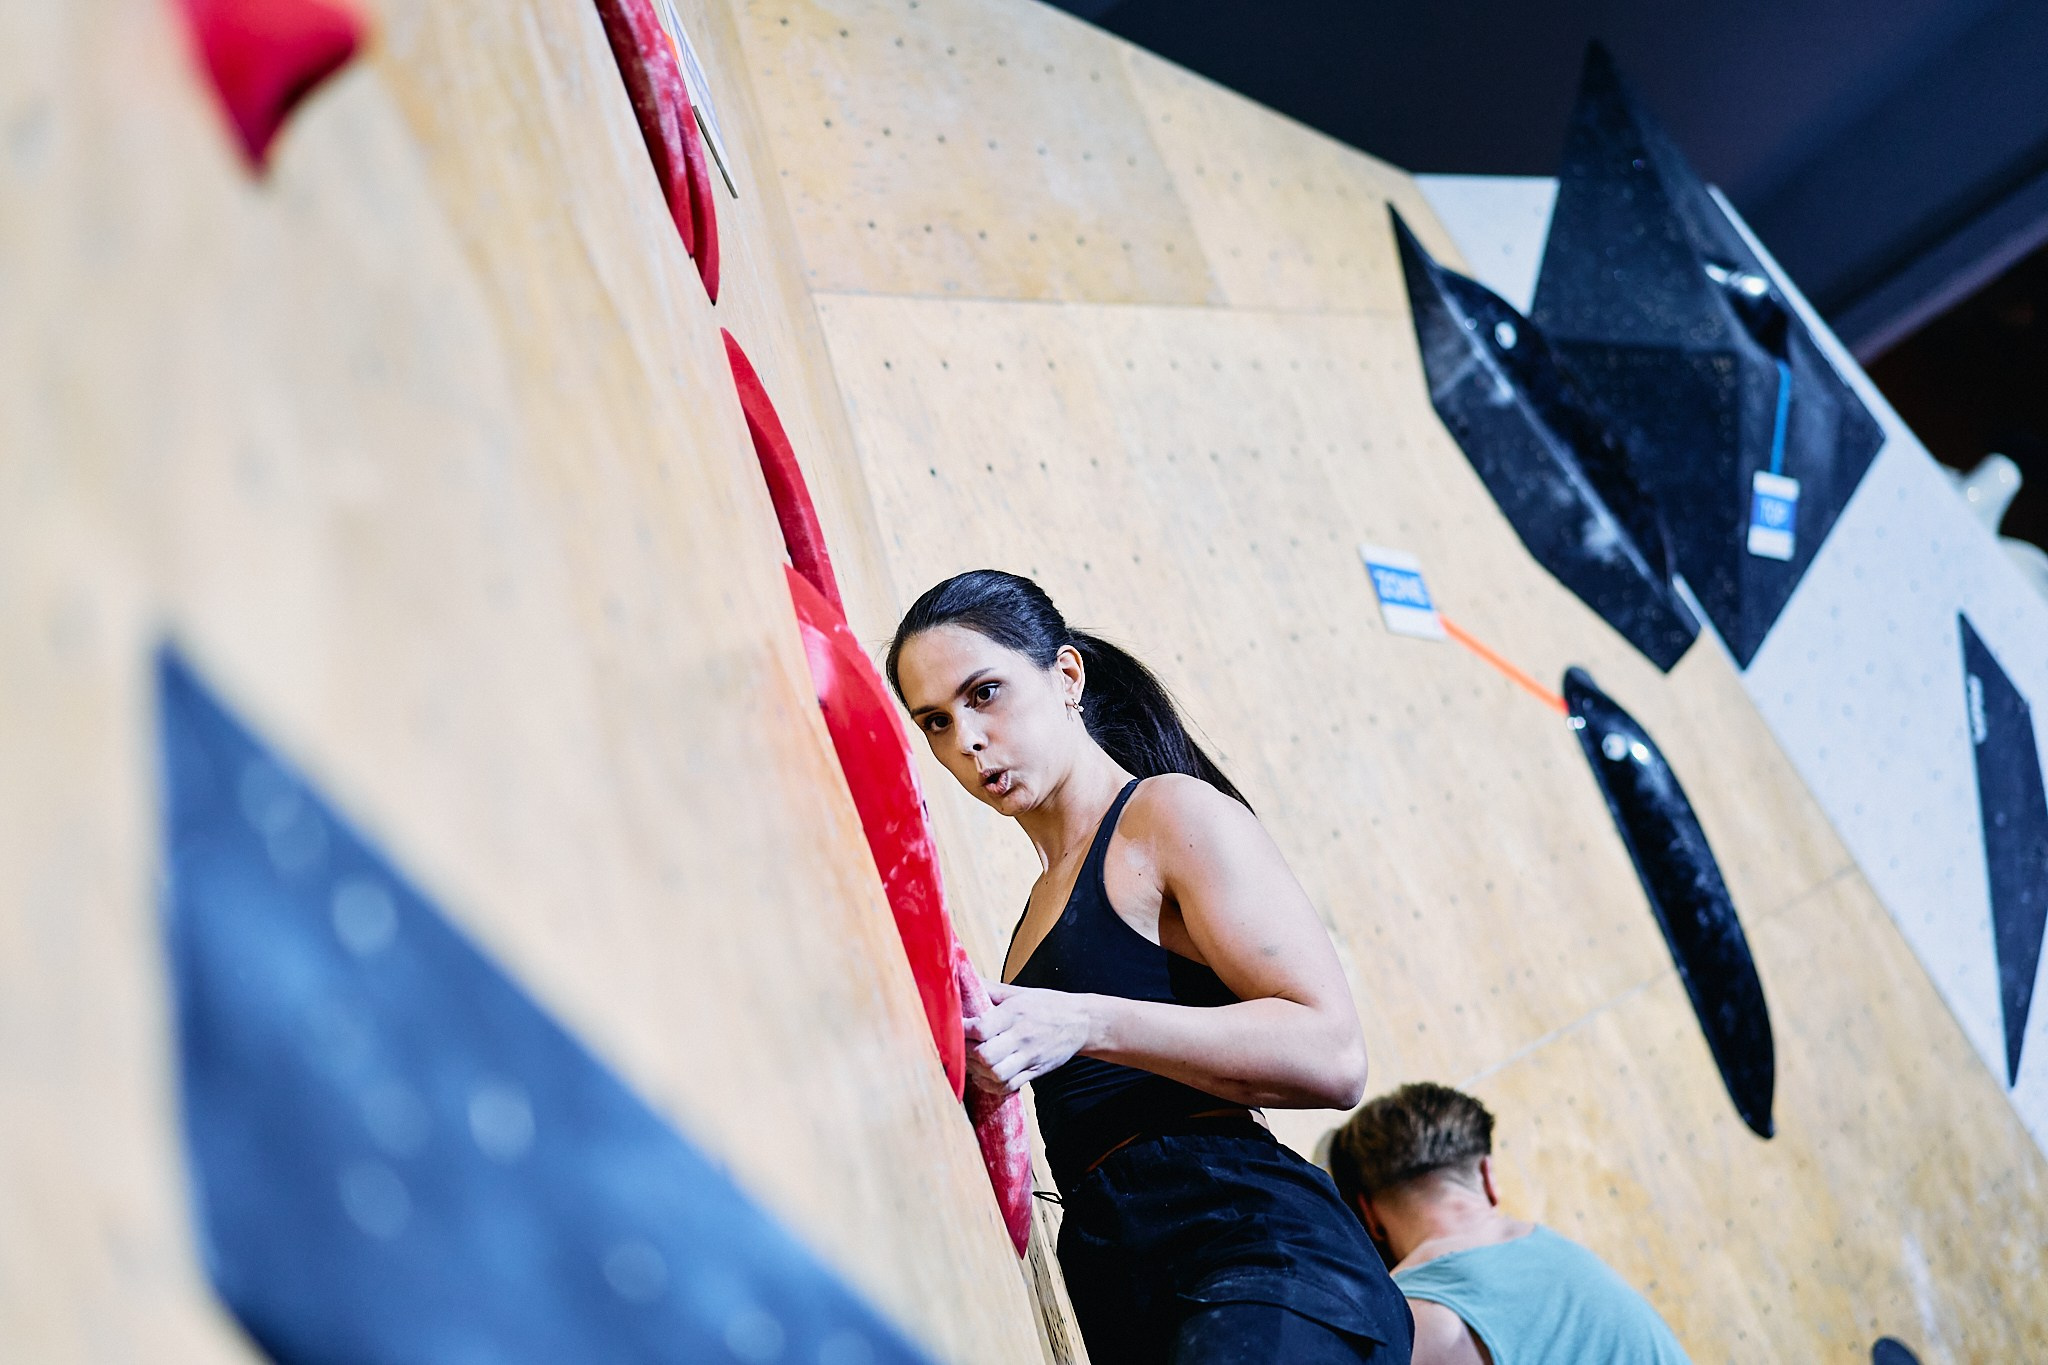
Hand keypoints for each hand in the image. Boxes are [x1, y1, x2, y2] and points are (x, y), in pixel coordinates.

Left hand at [962, 980, 1095, 1093]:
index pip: (981, 1028)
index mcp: (1015, 1013)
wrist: (1082, 1023)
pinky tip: (984, 1076)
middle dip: (966, 1054)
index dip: (961, 1031)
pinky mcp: (1035, 1072)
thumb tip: (962, 978)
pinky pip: (1008, 1086)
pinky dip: (991, 1085)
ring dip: (978, 1071)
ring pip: (996, 1074)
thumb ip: (990, 990)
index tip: (953, 1028)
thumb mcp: (1019, 992)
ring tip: (972, 1062)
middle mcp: (1022, 1036)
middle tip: (961, 1048)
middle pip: (985, 1055)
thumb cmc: (1048, 1005)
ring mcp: (1029, 1057)